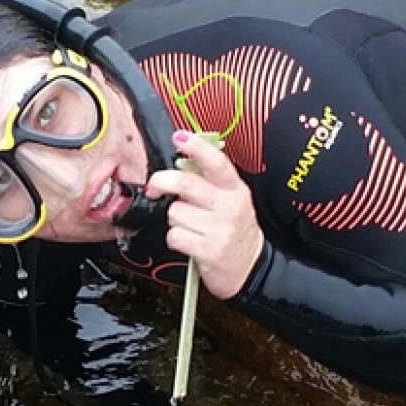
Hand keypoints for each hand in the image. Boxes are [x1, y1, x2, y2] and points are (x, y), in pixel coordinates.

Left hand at [145, 129, 264, 300]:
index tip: (180, 137)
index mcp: (236, 190)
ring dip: (174, 219)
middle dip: (161, 182)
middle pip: (185, 184)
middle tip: (155, 187)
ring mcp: (220, 230)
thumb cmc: (234, 231)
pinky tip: (188, 241)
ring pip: (176, 212)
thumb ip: (210, 182)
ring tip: (189, 225)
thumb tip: (182, 162)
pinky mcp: (208, 250)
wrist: (250, 268)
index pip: (216, 163)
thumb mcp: (232, 201)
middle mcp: (230, 207)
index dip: (196, 147)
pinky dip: (175, 239)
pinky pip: (175, 236)